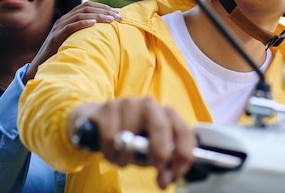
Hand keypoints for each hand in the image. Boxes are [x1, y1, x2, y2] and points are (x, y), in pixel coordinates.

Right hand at [23, 2, 121, 81]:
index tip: (118, 12)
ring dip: (97, 16)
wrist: (42, 66)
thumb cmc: (61, 55)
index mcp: (69, 19)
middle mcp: (63, 20)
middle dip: (104, 10)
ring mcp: (58, 27)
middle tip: (119, 17)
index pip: (87, 6)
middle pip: (86, 8)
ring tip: (111, 20)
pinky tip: (93, 24)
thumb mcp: (75, 42)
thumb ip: (86, 35)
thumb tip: (106, 35)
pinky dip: (82, 23)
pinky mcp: (55, 37)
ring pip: (80, 15)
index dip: (103, 7)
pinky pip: (70, 27)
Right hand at [69, 98, 196, 188]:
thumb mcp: (150, 151)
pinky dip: (111, 153)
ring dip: (127, 158)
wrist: (99, 121)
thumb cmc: (131, 137)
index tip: (176, 172)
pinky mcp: (109, 107)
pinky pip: (112, 138)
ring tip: (123, 158)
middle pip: (162, 129)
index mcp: (167, 114)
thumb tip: (165, 180)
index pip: (184, 132)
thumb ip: (163, 165)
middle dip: (159, 153)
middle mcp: (150, 105)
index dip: (184, 154)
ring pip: (133, 137)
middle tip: (154, 166)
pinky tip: (111, 153)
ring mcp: (129, 103)